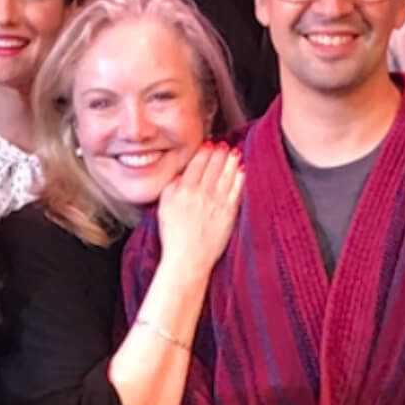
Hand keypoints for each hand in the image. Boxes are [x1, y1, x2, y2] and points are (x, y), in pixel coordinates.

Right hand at [156, 143, 243, 278]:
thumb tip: (180, 175)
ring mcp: (216, 202)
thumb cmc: (173, 237)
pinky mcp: (228, 213)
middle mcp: (201, 193)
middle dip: (219, 153)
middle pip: (213, 166)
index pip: (196, 164)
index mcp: (183, 190)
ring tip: (234, 152)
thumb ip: (170, 188)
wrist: (187, 259)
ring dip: (230, 161)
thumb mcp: (163, 208)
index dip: (204, 152)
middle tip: (223, 145)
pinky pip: (236, 191)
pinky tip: (242, 170)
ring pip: (226, 175)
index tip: (209, 145)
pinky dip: (239, 178)